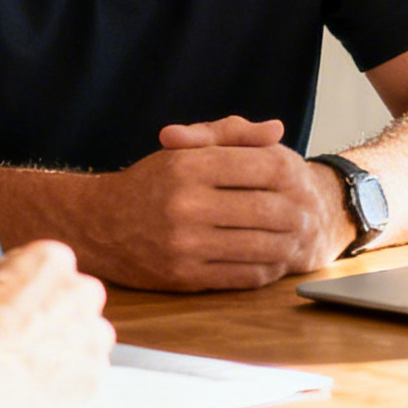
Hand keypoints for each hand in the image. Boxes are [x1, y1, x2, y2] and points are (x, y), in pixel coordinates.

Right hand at [79, 117, 351, 290]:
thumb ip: (232, 134)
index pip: (263, 167)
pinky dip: (266, 269)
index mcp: (189, 166)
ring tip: (296, 238)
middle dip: (297, 213)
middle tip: (309, 215)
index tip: (300, 180)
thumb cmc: (150, 183)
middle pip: (269, 210)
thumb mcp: (184, 149)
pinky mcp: (184, 277)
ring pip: (261, 246)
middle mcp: (186, 204)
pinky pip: (243, 276)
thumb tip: (277, 131)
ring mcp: (185, 244)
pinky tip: (272, 260)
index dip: (291, 174)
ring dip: (286, 244)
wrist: (99, 225)